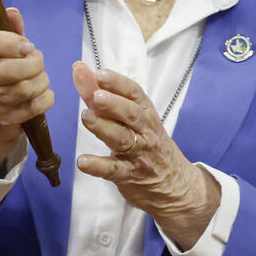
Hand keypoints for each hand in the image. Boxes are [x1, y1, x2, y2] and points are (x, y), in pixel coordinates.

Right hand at [0, 8, 52, 177]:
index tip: (26, 45)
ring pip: (22, 90)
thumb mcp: (1, 43)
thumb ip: (9, 28)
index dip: (8, 42)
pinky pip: (31, 108)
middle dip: (33, 64)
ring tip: (40, 76)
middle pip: (5, 71)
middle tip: (37, 60)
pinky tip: (43, 92)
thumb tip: (13, 13)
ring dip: (40, 81)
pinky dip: (45, 98)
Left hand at [71, 62, 219, 249]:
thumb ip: (100, 94)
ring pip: (123, 139)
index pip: (134, 94)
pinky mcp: (130, 175)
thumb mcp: (128, 118)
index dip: (118, 83)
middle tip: (96, 96)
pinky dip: (98, 166)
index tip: (101, 73)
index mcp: (145, 113)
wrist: (175, 185)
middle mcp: (145, 131)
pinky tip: (83, 162)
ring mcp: (139, 154)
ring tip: (86, 117)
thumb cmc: (146, 143)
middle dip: (114, 104)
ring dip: (104, 128)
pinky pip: (114, 170)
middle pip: (131, 115)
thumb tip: (79, 69)